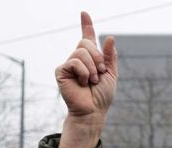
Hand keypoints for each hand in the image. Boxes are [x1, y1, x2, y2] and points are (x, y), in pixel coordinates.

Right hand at [56, 12, 117, 147]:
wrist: (93, 110)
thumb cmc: (102, 95)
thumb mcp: (111, 74)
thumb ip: (110, 56)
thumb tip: (110, 37)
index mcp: (91, 58)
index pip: (87, 37)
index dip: (86, 25)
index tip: (84, 13)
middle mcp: (78, 58)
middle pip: (86, 42)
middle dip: (98, 57)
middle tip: (100, 73)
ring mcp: (69, 64)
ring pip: (81, 51)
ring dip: (92, 67)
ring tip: (92, 81)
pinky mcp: (61, 71)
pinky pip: (74, 62)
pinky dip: (84, 72)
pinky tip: (83, 83)